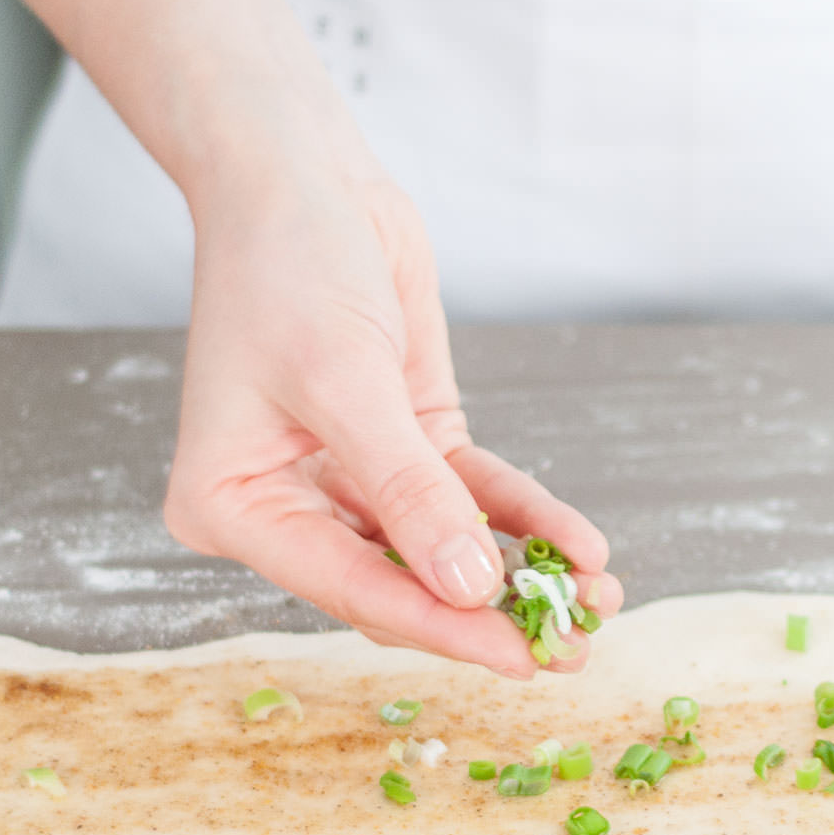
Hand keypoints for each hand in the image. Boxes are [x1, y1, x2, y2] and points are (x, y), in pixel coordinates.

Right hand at [162, 163, 619, 677]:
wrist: (302, 176)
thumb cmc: (285, 264)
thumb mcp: (344, 380)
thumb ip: (408, 490)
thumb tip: (469, 589)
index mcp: (234, 508)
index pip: (348, 589)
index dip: (439, 627)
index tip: (517, 658)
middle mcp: (288, 507)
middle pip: (398, 584)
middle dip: (489, 614)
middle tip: (574, 647)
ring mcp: (350, 482)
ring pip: (441, 550)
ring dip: (520, 573)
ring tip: (598, 599)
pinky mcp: (406, 446)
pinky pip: (471, 494)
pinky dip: (524, 517)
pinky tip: (580, 542)